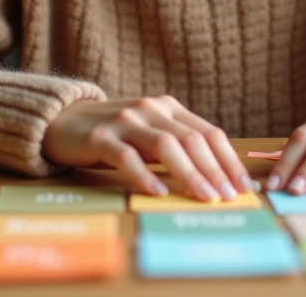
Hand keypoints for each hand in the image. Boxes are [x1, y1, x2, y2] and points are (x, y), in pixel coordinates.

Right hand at [41, 95, 252, 200]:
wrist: (61, 120)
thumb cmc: (114, 134)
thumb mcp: (149, 134)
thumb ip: (177, 148)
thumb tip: (216, 180)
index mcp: (168, 107)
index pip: (208, 133)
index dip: (228, 160)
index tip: (244, 186)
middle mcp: (150, 108)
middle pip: (191, 139)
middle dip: (214, 170)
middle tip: (229, 197)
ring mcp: (124, 120)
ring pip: (165, 145)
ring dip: (189, 173)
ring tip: (205, 197)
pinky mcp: (99, 137)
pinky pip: (126, 156)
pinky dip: (145, 175)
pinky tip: (158, 193)